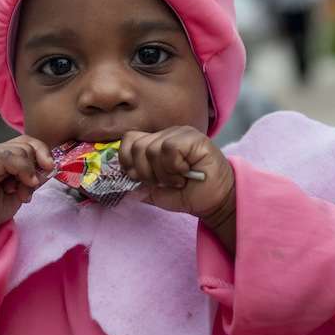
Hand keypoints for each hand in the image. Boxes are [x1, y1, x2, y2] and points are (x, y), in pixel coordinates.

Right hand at [0, 136, 54, 246]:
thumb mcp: (17, 191)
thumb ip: (31, 176)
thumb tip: (51, 165)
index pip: (26, 143)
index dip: (42, 155)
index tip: (50, 172)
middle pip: (26, 144)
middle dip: (36, 168)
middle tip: (29, 191)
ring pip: (20, 150)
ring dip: (29, 175)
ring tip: (21, 195)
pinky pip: (9, 157)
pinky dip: (23, 171)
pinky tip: (18, 190)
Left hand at [118, 127, 235, 227]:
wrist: (215, 201)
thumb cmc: (188, 194)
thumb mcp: (156, 192)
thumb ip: (138, 184)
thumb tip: (120, 181)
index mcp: (155, 143)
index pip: (129, 140)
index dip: (128, 160)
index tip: (139, 178)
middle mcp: (166, 134)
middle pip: (137, 146)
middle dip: (145, 173)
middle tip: (163, 183)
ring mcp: (180, 133)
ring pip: (152, 149)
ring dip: (163, 174)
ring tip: (177, 180)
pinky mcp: (194, 137)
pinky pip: (170, 148)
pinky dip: (174, 167)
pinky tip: (186, 173)